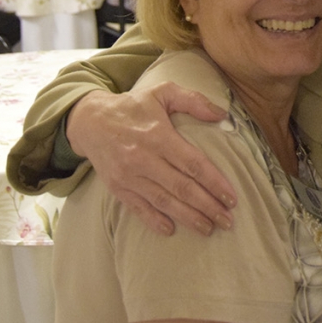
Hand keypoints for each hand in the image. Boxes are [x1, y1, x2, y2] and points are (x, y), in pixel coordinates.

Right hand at [65, 84, 237, 235]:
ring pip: (163, 201)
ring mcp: (129, 175)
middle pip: (182, 187)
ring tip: (208, 228)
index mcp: (159, 135)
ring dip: (188, 218)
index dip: (214, 182)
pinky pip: (138, 208)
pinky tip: (171, 230)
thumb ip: (193, 100)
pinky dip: (154, 221)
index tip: (231, 198)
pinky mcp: (117, 187)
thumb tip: (223, 115)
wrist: (90, 120)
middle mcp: (144, 158)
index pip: (193, 164)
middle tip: (227, 221)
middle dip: (207, 206)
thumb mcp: (163, 92)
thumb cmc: (133, 106)